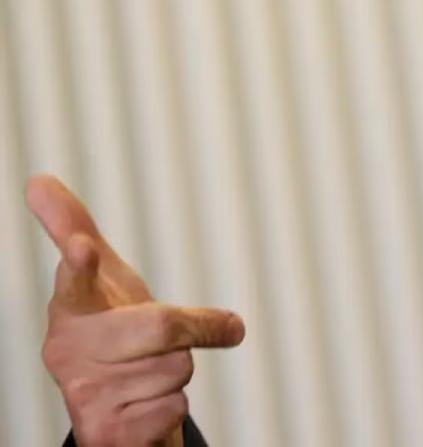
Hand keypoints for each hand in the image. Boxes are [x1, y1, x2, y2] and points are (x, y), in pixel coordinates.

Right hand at [27, 175, 244, 446]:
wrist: (117, 408)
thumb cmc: (112, 331)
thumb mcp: (102, 281)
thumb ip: (75, 231)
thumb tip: (38, 180)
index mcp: (68, 311)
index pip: (75, 284)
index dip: (80, 267)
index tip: (83, 248)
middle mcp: (68, 356)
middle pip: (161, 328)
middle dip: (195, 327)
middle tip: (204, 327)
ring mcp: (85, 397)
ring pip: (175, 369)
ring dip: (177, 371)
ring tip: (148, 374)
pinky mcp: (107, 435)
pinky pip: (173, 408)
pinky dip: (172, 406)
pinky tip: (145, 407)